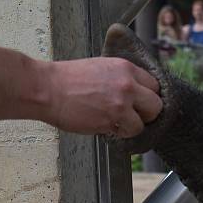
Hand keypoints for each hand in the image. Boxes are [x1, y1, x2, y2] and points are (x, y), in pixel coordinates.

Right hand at [37, 57, 162, 136]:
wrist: (46, 89)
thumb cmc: (66, 80)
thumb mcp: (100, 68)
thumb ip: (120, 78)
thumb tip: (134, 92)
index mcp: (125, 68)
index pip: (154, 85)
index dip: (147, 96)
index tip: (141, 103)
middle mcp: (127, 84)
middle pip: (156, 105)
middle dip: (147, 113)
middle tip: (134, 116)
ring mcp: (121, 103)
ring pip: (144, 122)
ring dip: (133, 126)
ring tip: (118, 124)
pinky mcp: (112, 120)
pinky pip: (128, 132)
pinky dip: (120, 134)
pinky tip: (108, 128)